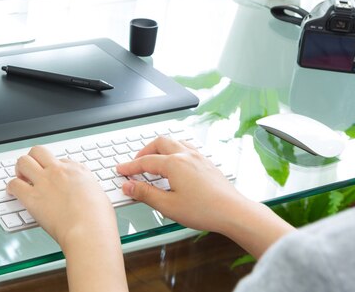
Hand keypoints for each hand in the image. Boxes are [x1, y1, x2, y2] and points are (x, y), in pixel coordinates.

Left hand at [7, 146, 128, 291]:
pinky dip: (11, 187)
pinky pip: (14, 184)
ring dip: (20, 169)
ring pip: (23, 161)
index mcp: (77, 170)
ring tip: (21, 178)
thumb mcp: (100, 195)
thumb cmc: (98, 219)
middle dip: (33, 159)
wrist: (89, 231)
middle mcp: (59, 171)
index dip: (55, 169)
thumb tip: (84, 193)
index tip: (53, 177)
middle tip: (32, 170)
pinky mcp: (32, 198)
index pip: (60, 160)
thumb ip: (87, 190)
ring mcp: (44, 182)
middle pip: (39, 151)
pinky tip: (13, 192)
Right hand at [116, 137, 250, 233]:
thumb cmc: (204, 210)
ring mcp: (198, 157)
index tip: (121, 171)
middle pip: (159, 143)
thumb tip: (128, 186)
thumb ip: (145, 194)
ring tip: (154, 159)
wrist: (233, 212)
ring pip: (174, 142)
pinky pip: (186, 148)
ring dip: (160, 148)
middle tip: (136, 164)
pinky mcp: (207, 163)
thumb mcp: (168, 205)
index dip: (130, 167)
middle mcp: (186, 155)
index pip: (145, 162)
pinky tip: (175, 163)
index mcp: (174, 164)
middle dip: (144, 151)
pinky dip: (174, 150)